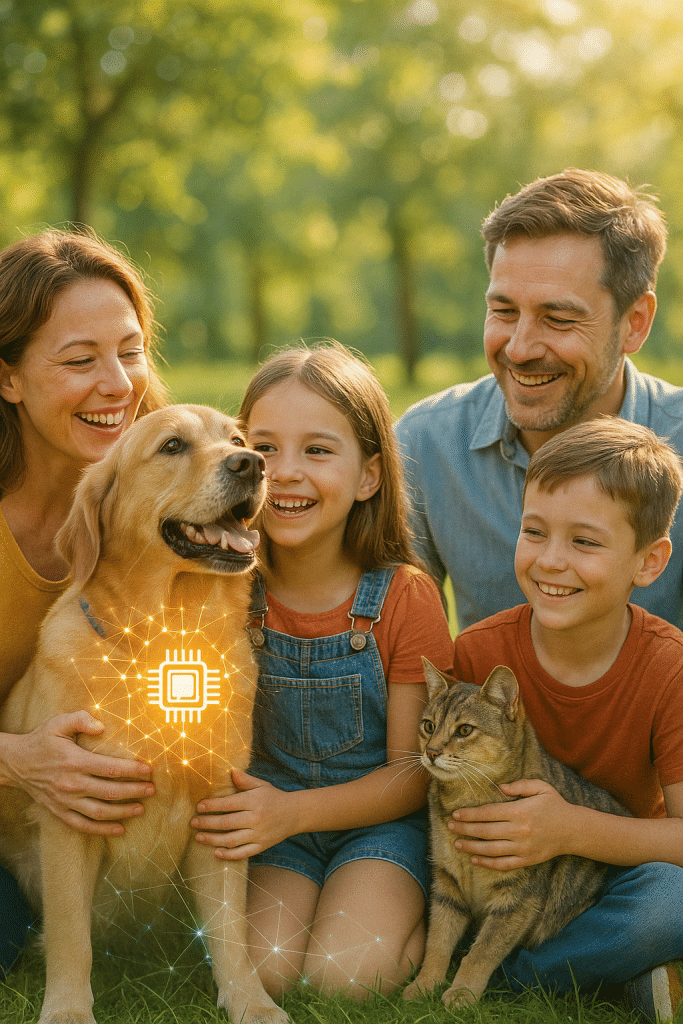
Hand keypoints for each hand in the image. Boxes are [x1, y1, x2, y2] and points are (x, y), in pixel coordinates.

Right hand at [3, 711, 154, 835]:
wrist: (15, 763)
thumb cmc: (42, 740)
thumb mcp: (58, 723)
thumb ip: (80, 719)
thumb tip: (102, 726)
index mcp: (74, 761)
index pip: (110, 768)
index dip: (132, 770)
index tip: (149, 770)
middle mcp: (71, 784)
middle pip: (109, 792)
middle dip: (134, 792)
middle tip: (152, 790)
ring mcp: (65, 800)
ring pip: (99, 812)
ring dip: (123, 812)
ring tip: (141, 809)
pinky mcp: (59, 811)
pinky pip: (82, 825)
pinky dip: (101, 830)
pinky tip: (119, 829)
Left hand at [191, 769, 294, 859]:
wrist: (295, 814)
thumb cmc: (274, 797)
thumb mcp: (261, 785)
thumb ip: (245, 780)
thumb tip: (231, 771)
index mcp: (254, 801)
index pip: (229, 804)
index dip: (212, 805)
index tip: (199, 807)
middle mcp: (256, 818)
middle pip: (227, 822)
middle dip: (207, 823)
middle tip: (193, 823)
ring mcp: (259, 834)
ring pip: (232, 839)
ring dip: (213, 840)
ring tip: (199, 837)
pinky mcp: (262, 846)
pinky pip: (243, 853)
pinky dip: (228, 854)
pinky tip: (216, 852)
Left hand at [448, 779, 574, 870]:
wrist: (574, 830)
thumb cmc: (555, 805)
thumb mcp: (540, 787)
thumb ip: (519, 785)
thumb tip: (500, 787)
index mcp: (519, 811)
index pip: (488, 813)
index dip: (470, 814)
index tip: (456, 814)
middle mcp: (519, 830)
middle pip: (485, 831)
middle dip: (465, 829)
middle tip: (450, 826)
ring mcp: (522, 847)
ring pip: (491, 849)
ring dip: (471, 847)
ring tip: (457, 843)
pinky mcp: (526, 860)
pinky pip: (503, 864)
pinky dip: (487, 863)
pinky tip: (474, 859)